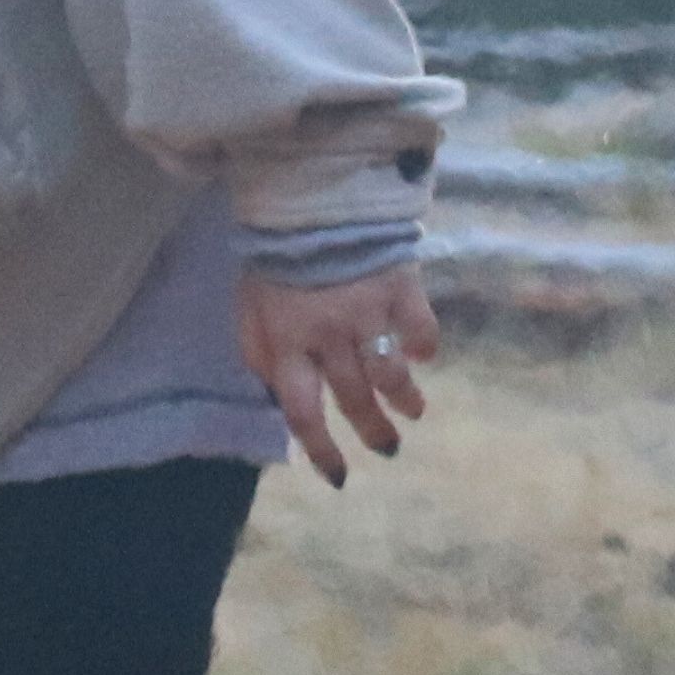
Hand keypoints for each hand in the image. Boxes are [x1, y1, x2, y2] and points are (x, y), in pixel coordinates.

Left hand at [240, 259, 439, 488]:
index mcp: (286, 344)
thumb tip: (279, 399)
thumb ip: (262, 356)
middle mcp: (328, 336)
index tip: (339, 476)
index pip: (303, 413)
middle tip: (386, 449)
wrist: (308, 198)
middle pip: (354, 400)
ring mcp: (367, 312)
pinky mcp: (400, 287)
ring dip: (404, 401)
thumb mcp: (251, 312)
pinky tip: (423, 354)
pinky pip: (421, 330)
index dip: (322, 450)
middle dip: (373, 431)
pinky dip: (424, 347)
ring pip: (391, 374)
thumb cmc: (275, 262)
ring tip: (413, 412)